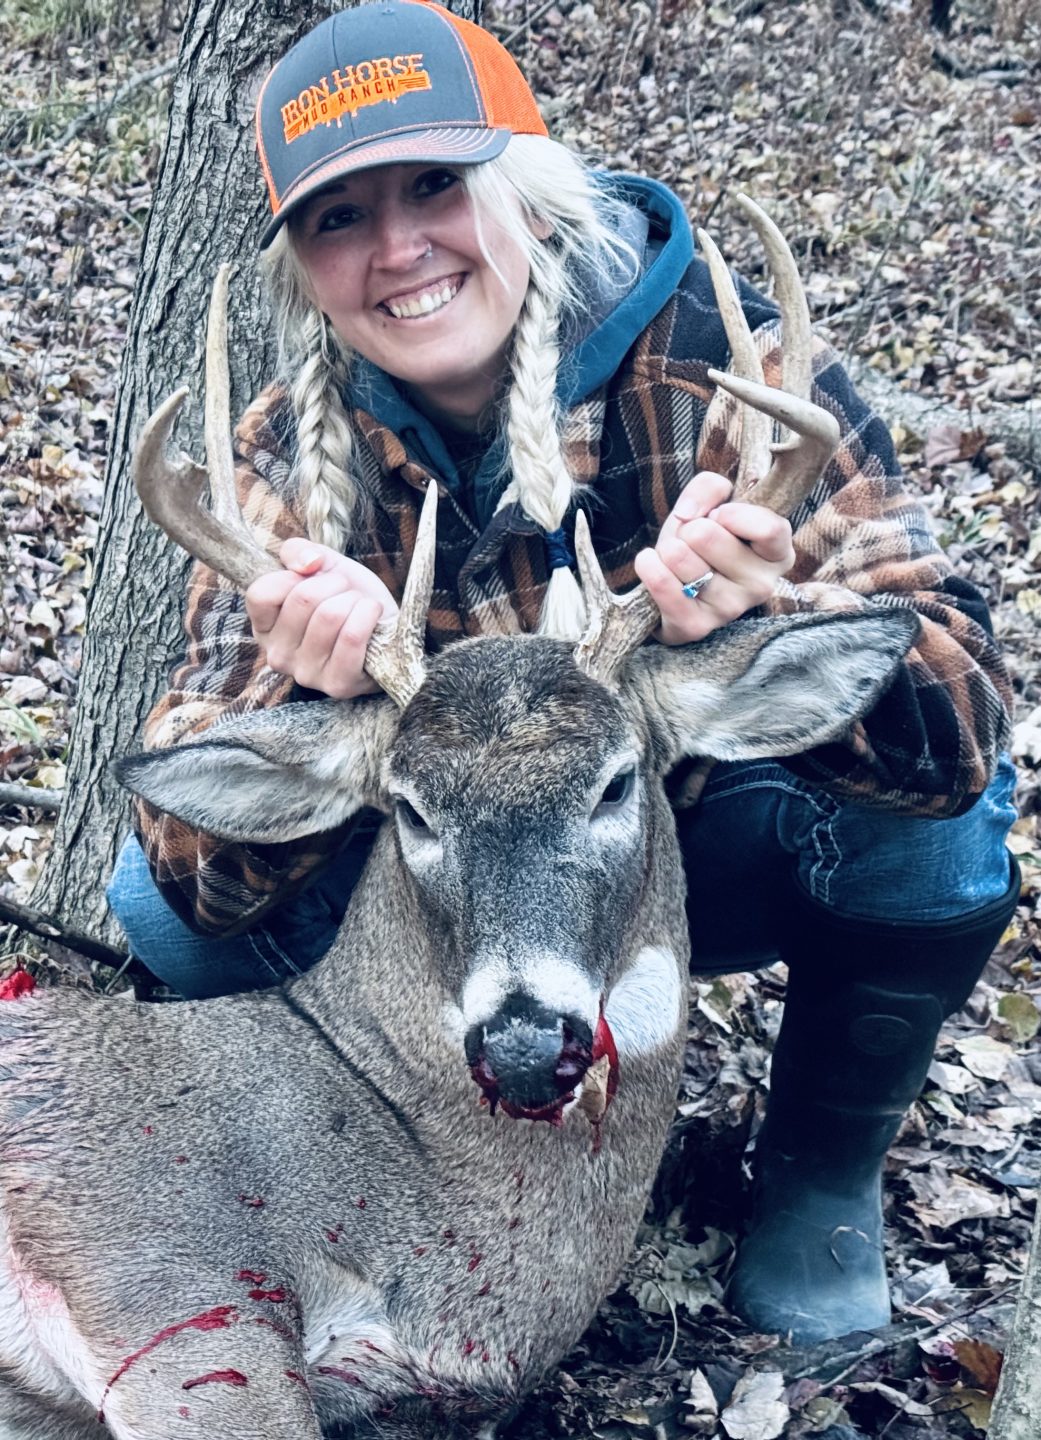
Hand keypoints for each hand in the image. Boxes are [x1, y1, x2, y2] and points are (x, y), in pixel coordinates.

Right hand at [245, 539, 397, 698]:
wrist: (385, 625)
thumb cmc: (346, 596)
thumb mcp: (319, 564)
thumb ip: (297, 552)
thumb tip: (308, 563)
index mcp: (264, 627)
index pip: (261, 593)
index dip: (293, 575)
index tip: (313, 576)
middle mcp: (278, 656)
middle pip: (302, 598)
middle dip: (334, 583)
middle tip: (345, 592)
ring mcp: (306, 674)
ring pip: (330, 615)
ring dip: (354, 600)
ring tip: (359, 606)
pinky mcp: (337, 684)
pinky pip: (351, 637)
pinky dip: (368, 615)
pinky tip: (372, 617)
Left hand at [634, 472, 795, 645]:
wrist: (676, 584)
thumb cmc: (703, 539)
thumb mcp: (713, 503)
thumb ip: (710, 487)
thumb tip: (689, 515)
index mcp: (777, 554)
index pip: (769, 529)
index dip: (734, 514)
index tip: (717, 515)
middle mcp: (761, 586)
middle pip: (708, 536)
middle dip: (688, 528)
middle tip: (691, 539)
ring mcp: (730, 610)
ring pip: (680, 557)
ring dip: (667, 548)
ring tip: (674, 556)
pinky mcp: (697, 627)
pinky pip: (663, 587)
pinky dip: (649, 567)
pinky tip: (650, 564)